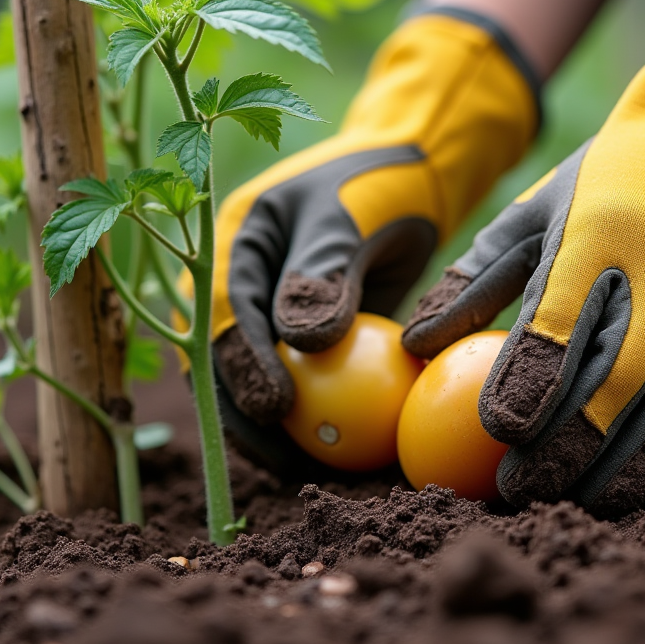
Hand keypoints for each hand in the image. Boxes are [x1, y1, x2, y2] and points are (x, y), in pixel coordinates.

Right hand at [208, 8, 540, 471]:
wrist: (419, 172)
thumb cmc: (385, 184)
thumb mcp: (354, 218)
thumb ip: (325, 274)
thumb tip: (296, 342)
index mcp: (233, 242)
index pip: (225, 312)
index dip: (243, 364)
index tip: (276, 407)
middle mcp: (242, 280)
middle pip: (226, 357)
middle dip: (247, 414)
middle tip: (284, 459)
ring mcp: (272, 310)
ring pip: (258, 380)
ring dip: (274, 431)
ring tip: (305, 471)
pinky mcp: (308, 336)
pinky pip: (303, 384)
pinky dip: (316, 419)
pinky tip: (338, 456)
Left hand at [403, 0, 644, 514]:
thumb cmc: (600, 186)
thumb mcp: (529, 213)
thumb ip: (473, 280)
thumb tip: (412, 346)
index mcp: (601, 237)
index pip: (561, 325)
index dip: (527, 386)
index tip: (494, 434)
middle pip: (614, 385)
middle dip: (564, 451)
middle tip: (517, 491)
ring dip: (619, 475)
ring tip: (570, 507)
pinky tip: (638, 497)